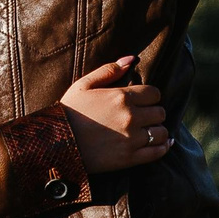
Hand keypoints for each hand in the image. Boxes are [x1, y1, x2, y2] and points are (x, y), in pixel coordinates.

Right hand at [59, 55, 172, 176]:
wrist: (55, 145)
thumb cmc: (69, 112)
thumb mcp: (84, 85)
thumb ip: (109, 70)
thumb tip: (132, 59)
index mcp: (121, 97)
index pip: (154, 93)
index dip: (150, 97)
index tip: (143, 101)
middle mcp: (130, 117)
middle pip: (160, 112)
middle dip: (153, 113)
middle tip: (144, 117)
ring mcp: (132, 139)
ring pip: (162, 132)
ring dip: (158, 130)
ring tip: (149, 131)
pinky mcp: (130, 158)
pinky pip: (158, 152)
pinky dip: (164, 147)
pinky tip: (163, 144)